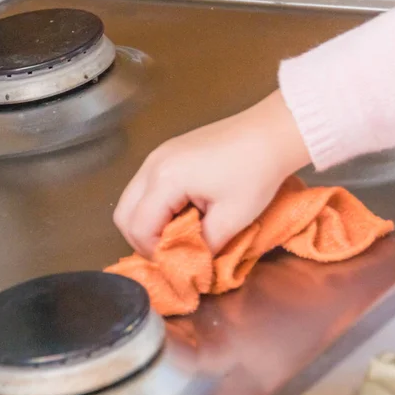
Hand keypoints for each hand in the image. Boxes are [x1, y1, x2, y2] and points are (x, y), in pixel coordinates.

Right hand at [114, 90, 310, 256]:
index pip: (138, 228)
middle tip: (172, 251)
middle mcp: (152, 165)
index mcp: (166, 180)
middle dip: (143, 239)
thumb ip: (204, 246)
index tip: (177, 261)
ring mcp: (158, 155)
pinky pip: (147, 187)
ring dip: (150, 223)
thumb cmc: (255, 172)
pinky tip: (184, 212)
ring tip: (181, 233)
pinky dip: (157, 206)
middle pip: (123, 214)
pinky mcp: (168, 153)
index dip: (154, 252)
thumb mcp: (232, 218)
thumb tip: (190, 262)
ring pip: (132, 200)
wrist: (271, 133)